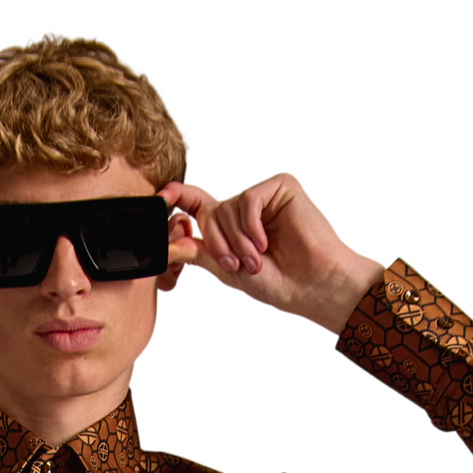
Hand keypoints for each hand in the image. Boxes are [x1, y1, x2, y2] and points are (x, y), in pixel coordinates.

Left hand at [162, 174, 384, 334]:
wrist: (313, 285)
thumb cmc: (279, 282)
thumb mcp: (228, 270)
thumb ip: (199, 252)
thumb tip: (168, 242)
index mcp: (231, 226)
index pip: (196, 205)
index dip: (176, 197)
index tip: (159, 196)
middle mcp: (245, 208)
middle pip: (209, 211)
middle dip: (219, 243)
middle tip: (238, 264)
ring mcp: (263, 196)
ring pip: (228, 206)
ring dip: (238, 240)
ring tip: (258, 259)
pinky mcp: (281, 187)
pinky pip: (248, 199)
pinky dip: (251, 226)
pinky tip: (265, 243)